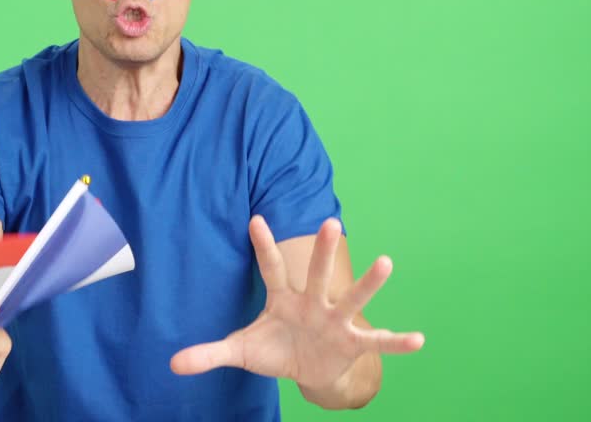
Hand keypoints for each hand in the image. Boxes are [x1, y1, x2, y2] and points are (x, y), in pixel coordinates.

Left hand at [170, 216, 423, 390]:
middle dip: (324, 251)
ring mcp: (335, 321)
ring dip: (369, 283)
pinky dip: (397, 341)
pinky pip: (376, 341)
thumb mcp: (240, 351)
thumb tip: (171, 363)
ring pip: (352, 298)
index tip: (253, 219)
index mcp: (283, 299)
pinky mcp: (352, 342)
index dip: (262, 245)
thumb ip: (208, 354)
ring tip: (387, 261)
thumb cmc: (274, 349)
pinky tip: (420, 339)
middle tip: (331, 221)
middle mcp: (313, 303)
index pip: (270, 268)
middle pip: (318, 273)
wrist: (306, 370)